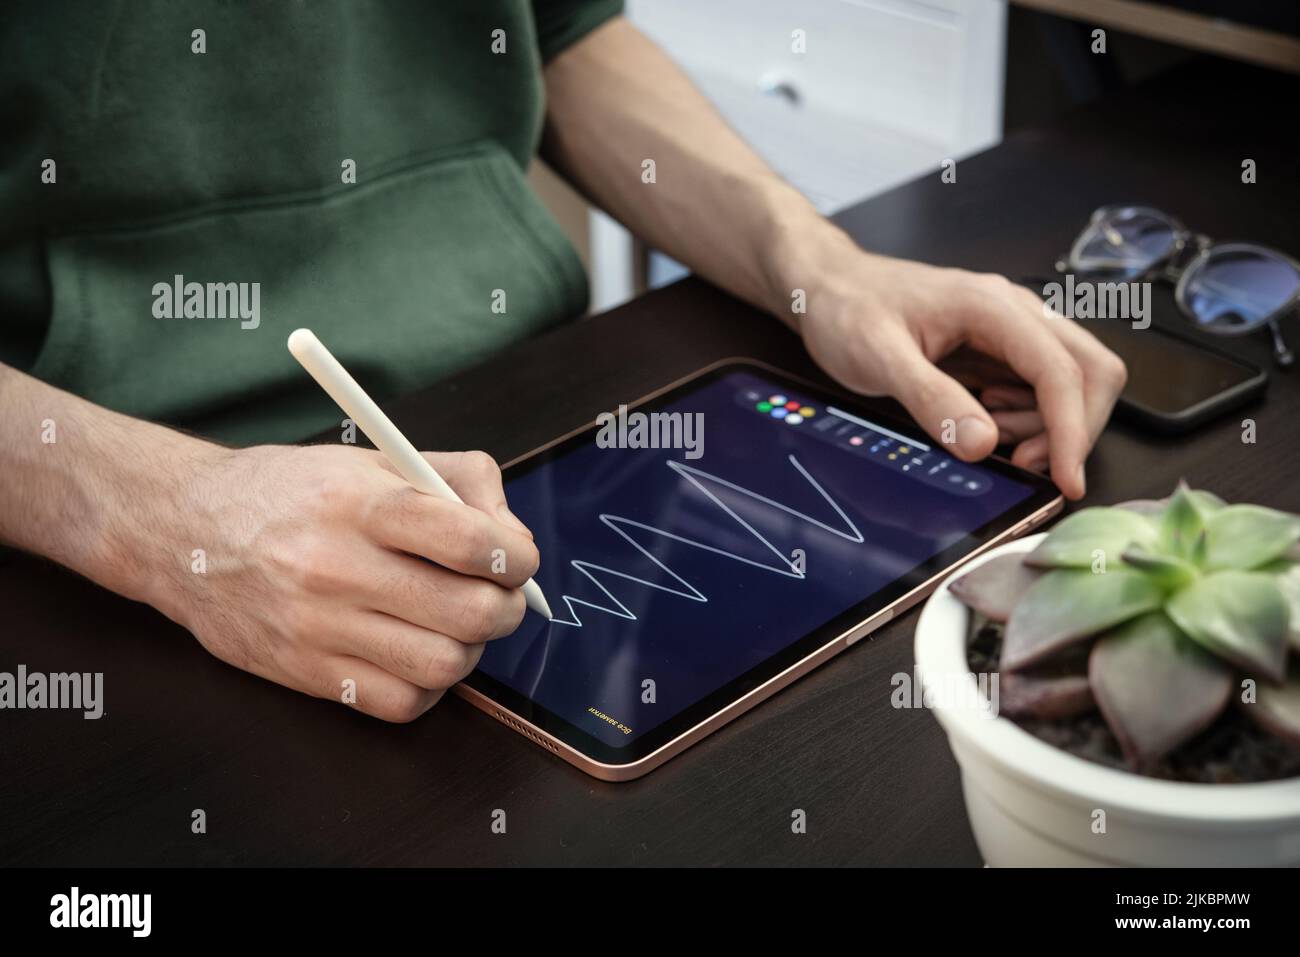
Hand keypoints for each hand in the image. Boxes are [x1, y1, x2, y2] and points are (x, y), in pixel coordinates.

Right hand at [151, 445, 538, 720]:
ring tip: (453, 624)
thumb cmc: (288, 493)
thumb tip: (513, 535)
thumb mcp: (372, 459)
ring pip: (443, 664)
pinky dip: (426, 686)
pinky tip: (413, 653)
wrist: (182, 532)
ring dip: (469, 649)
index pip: (472, 542)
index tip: (516, 558)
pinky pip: (400, 703)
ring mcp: (319, 627)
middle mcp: (338, 567)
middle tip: (497, 596)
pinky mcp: (306, 673)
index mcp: (362, 504)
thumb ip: (456, 479)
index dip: (516, 556)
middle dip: (505, 607)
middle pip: (470, 613)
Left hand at [797, 250, 1126, 499]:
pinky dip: (1028, 416)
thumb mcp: (878, 359)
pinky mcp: (999, 347)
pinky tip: (986, 423)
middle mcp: (1014, 311)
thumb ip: (931, 399)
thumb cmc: (847, 311)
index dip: (1072, 431)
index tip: (1065, 481)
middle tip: (1026, 465)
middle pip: (1091, 370)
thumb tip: (984, 444)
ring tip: (993, 440)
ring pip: (1071, 380)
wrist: (828, 287)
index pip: (1061, 371)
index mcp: (991, 306)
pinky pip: (1040, 386)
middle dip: (1074, 428)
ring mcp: (1011, 328)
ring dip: (1049, 424)